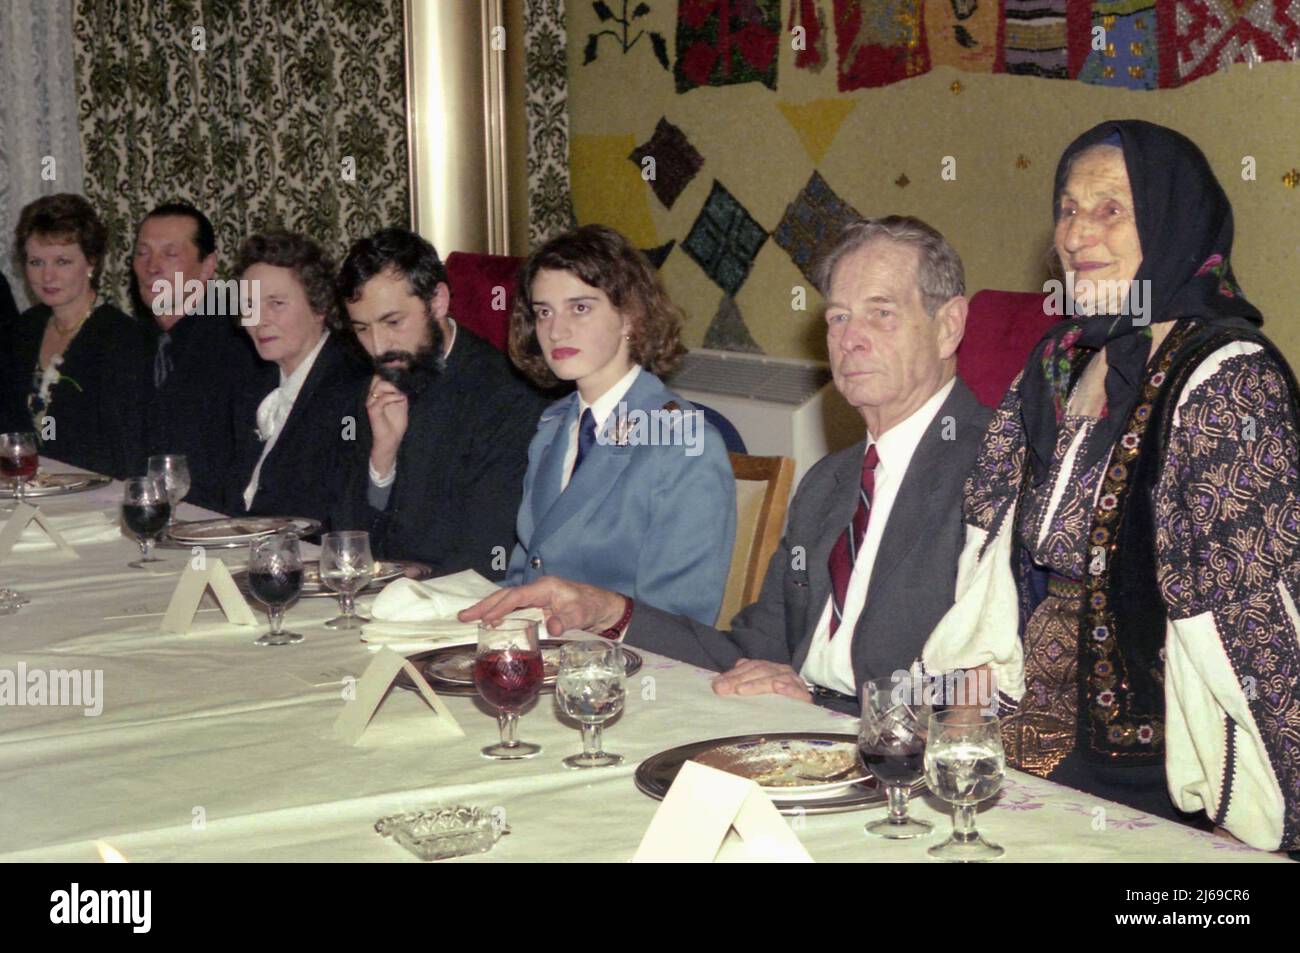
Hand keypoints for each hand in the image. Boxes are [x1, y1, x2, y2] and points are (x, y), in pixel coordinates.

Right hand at [366, 375, 407, 474]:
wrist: (391, 441)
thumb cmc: (395, 424)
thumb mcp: (402, 405)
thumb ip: (401, 392)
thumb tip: (405, 380)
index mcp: (378, 394)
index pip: (379, 377)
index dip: (388, 370)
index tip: (399, 363)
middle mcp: (372, 396)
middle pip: (378, 379)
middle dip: (391, 375)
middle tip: (402, 375)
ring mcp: (371, 403)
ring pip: (379, 387)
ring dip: (393, 387)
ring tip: (402, 391)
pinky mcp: (373, 410)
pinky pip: (382, 399)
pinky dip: (393, 397)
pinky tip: (400, 398)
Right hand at [459, 576, 626, 637]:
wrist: (604, 609)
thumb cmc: (593, 606)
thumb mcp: (583, 613)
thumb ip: (568, 620)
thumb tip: (552, 627)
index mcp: (545, 588)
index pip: (517, 597)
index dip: (500, 607)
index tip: (485, 619)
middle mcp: (537, 591)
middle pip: (505, 596)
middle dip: (484, 605)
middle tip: (462, 616)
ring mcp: (536, 599)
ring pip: (506, 602)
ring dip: (487, 610)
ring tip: (467, 619)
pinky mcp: (537, 608)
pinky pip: (513, 610)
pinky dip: (499, 615)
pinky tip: (489, 623)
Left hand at [712, 659, 811, 702]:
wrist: (802, 719)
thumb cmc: (774, 705)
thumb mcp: (754, 693)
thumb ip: (737, 685)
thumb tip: (717, 686)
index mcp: (769, 668)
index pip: (750, 666)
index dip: (733, 674)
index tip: (717, 685)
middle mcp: (781, 672)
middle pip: (760, 671)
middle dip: (740, 679)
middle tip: (724, 689)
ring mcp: (794, 682)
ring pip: (775, 678)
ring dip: (758, 684)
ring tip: (742, 690)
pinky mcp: (804, 697)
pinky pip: (797, 691)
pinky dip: (788, 689)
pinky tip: (778, 689)